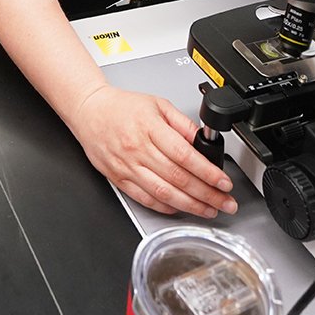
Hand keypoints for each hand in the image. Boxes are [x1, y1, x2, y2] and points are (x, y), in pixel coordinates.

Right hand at [67, 85, 237, 216]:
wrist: (89, 112)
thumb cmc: (122, 107)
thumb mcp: (158, 104)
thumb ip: (182, 123)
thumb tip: (204, 140)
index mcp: (149, 128)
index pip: (184, 155)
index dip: (207, 172)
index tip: (224, 182)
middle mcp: (138, 150)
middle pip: (178, 178)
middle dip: (207, 194)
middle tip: (225, 203)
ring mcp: (127, 167)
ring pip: (163, 193)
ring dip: (190, 205)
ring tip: (209, 210)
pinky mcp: (119, 179)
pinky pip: (145, 198)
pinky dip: (166, 206)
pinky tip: (181, 208)